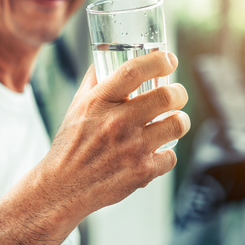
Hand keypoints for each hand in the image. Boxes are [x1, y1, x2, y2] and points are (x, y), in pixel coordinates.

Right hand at [38, 51, 189, 216]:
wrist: (63, 187)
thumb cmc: (71, 145)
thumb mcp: (76, 106)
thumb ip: (94, 81)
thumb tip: (105, 56)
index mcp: (100, 102)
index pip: (134, 70)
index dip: (158, 60)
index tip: (169, 59)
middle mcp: (117, 122)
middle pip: (166, 96)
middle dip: (179, 93)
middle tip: (177, 95)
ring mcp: (132, 148)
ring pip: (178, 124)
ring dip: (181, 121)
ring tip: (174, 121)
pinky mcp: (142, 171)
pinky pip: (171, 156)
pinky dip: (166, 155)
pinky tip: (156, 152)